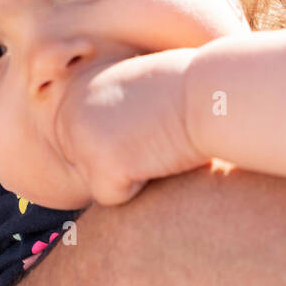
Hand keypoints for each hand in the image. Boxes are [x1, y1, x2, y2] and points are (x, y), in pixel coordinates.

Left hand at [55, 49, 206, 205]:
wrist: (216, 95)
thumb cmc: (194, 90)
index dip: (123, 142)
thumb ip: (111, 108)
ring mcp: (81, 136)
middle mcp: (69, 110)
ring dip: (132, 173)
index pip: (85, 144)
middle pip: (85, 166)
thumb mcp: (138, 88)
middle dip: (122, 161)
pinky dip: (141, 187)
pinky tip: (160, 154)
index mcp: (77, 89)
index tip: (148, 123)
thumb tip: (108, 135)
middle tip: (153, 134)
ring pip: (97, 182)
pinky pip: (112, 197)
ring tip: (157, 140)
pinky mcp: (99, 162)